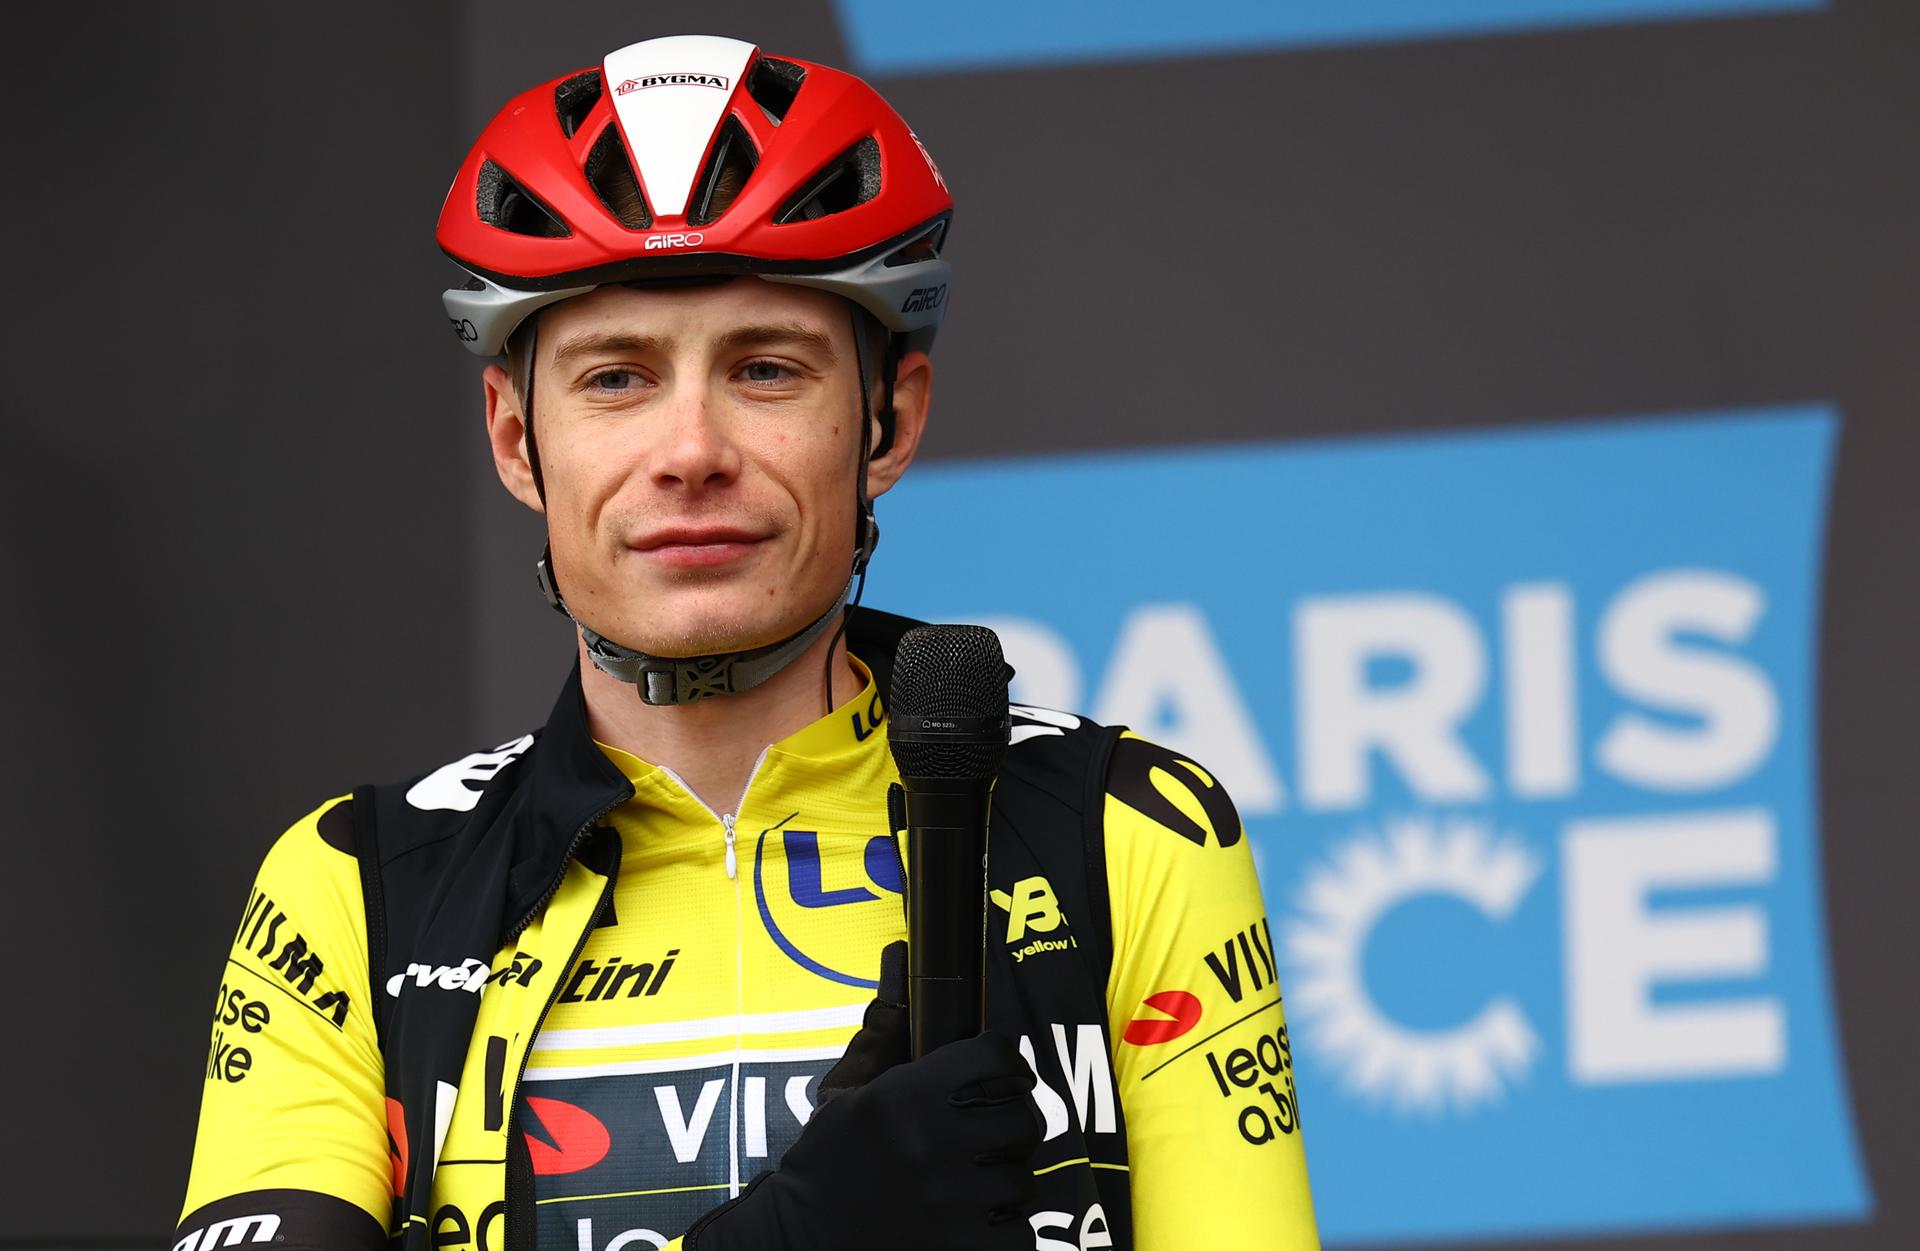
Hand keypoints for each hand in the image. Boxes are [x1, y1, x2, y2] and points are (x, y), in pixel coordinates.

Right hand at [684, 944, 1042, 1250]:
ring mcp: (950, 1202)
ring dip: (1005, 1179)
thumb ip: (886, 1027)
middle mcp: (933, 1145)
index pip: (997, 1057)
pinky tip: (976, 1219)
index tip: (996, 1071)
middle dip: (1011, 1122)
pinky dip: (1006, 1230)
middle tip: (990, 1130)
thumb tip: (899, 955)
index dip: (1002, 1060)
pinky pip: (1020, 1235)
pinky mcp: (960, 1248)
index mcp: (906, 1097)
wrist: (800, 1239)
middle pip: (1023, 1118)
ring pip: (1023, 1178)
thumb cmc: (827, 1158)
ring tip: (975, 1180)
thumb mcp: (849, 1088)